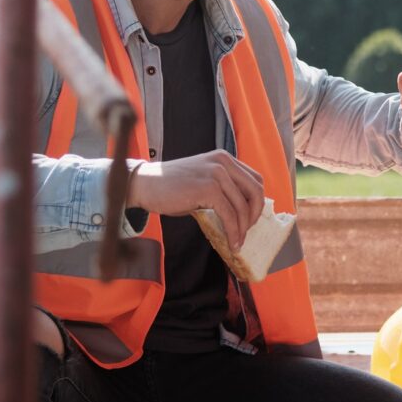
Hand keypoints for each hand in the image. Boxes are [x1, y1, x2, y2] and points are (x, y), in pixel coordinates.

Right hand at [127, 150, 263, 248]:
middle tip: (247, 232)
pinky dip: (233, 232)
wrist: (144, 184)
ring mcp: (217, 173)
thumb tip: (241, 213)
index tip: (250, 218)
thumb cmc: (170, 187)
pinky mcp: (208, 188)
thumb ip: (222, 189)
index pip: (255, 179)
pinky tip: (231, 243)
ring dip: (242, 229)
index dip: (257, 201)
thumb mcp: (202, 181)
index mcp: (225, 158)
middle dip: (255, 215)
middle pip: (256, 190)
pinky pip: (229, 214)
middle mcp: (224, 162)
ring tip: (237, 243)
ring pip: (242, 206)